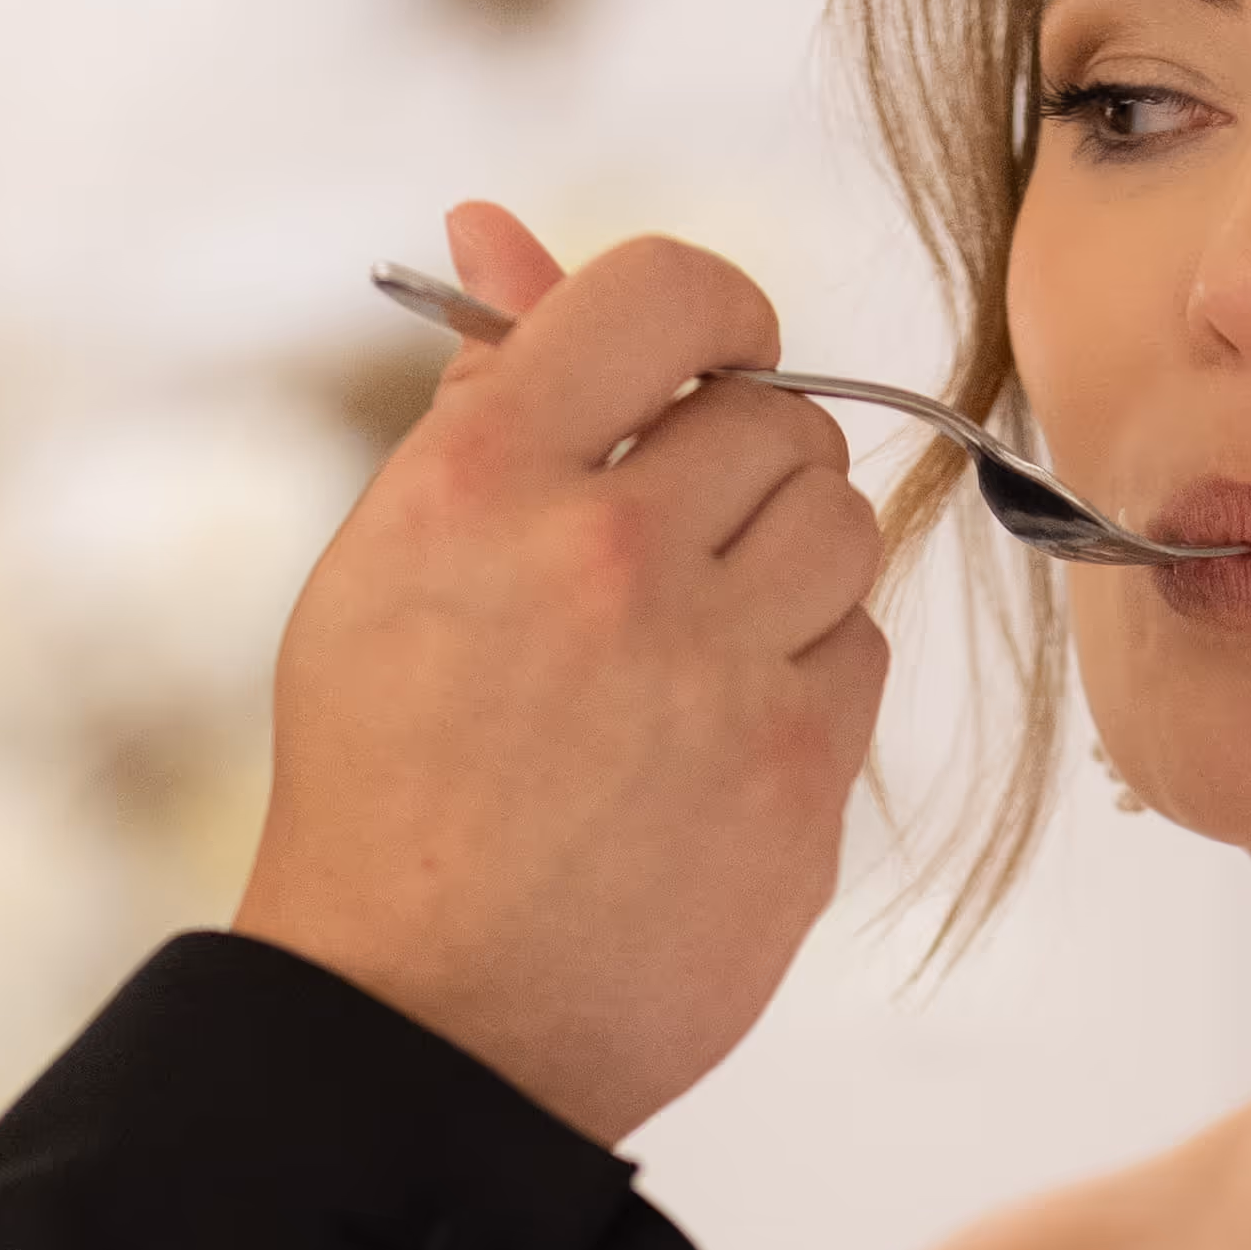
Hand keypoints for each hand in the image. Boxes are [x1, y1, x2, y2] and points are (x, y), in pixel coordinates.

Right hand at [237, 196, 887, 1143]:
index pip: (667, 290)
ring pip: (839, 524)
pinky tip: (714, 736)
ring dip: (785, 562)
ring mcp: (709, 670)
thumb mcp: (391, 562)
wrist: (420, 1021)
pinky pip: (860, 653)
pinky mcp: (794, 776)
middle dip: (738, 462)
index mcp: (482, 481)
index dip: (711, 314)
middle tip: (672, 542)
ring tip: (692, 642)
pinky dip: (805, 676)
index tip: (705, 364)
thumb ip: (480, 395)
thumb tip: (497, 228)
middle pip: (775, 415)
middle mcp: (603, 555)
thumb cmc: (390, 780)